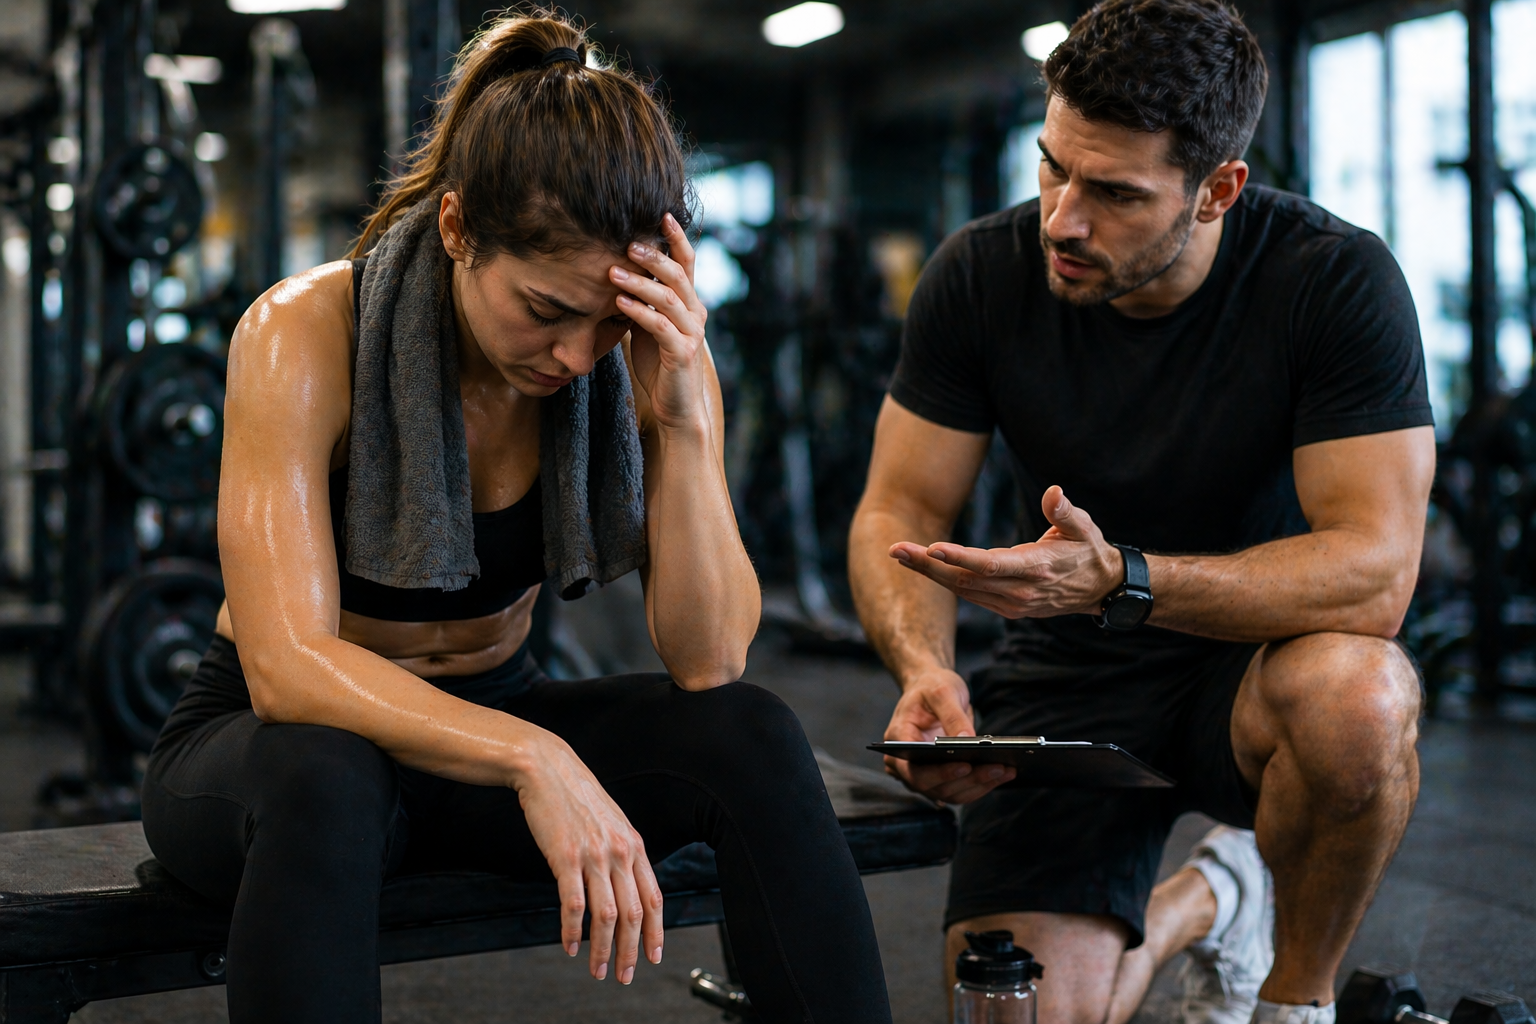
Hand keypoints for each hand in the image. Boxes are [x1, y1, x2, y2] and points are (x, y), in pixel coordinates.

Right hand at [515, 735, 663, 983]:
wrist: (547, 769)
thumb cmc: (577, 797)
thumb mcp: (611, 822)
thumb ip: (622, 853)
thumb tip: (627, 886)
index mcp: (634, 845)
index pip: (653, 898)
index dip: (656, 932)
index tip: (653, 957)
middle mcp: (619, 852)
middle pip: (633, 914)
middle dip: (631, 951)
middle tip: (624, 976)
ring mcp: (593, 855)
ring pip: (606, 916)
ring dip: (602, 950)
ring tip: (597, 970)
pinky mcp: (564, 857)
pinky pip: (572, 905)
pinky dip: (572, 932)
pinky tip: (569, 947)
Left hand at [610, 213, 709, 431]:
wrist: (676, 408)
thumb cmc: (660, 366)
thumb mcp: (649, 326)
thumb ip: (642, 301)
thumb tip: (615, 272)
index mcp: (689, 303)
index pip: (687, 262)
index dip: (677, 238)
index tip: (662, 213)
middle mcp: (695, 314)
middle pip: (679, 274)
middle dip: (653, 256)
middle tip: (627, 243)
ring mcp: (691, 333)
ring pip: (668, 297)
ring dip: (639, 282)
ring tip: (612, 273)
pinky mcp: (682, 353)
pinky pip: (660, 326)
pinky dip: (638, 311)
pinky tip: (619, 302)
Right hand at [883, 667, 1015, 803]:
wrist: (929, 688)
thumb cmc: (930, 687)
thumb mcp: (941, 692)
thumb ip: (952, 716)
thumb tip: (968, 741)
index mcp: (898, 740)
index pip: (914, 768)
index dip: (939, 772)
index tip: (965, 765)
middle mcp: (905, 763)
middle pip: (933, 785)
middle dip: (967, 780)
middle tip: (997, 768)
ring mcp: (921, 773)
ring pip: (948, 792)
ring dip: (978, 785)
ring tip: (1006, 770)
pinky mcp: (939, 777)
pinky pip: (958, 789)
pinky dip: (980, 784)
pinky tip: (1003, 772)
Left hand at [889, 485, 1122, 618]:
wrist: (1102, 590)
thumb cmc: (1090, 550)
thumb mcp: (1084, 527)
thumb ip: (1065, 512)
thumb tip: (1053, 492)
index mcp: (1036, 568)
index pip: (991, 565)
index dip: (960, 558)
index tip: (932, 549)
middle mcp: (1020, 591)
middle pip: (966, 580)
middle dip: (928, 566)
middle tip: (896, 550)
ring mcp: (1013, 604)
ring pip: (963, 590)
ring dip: (929, 573)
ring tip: (899, 555)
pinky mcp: (1008, 609)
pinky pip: (971, 595)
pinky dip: (946, 581)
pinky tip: (924, 567)